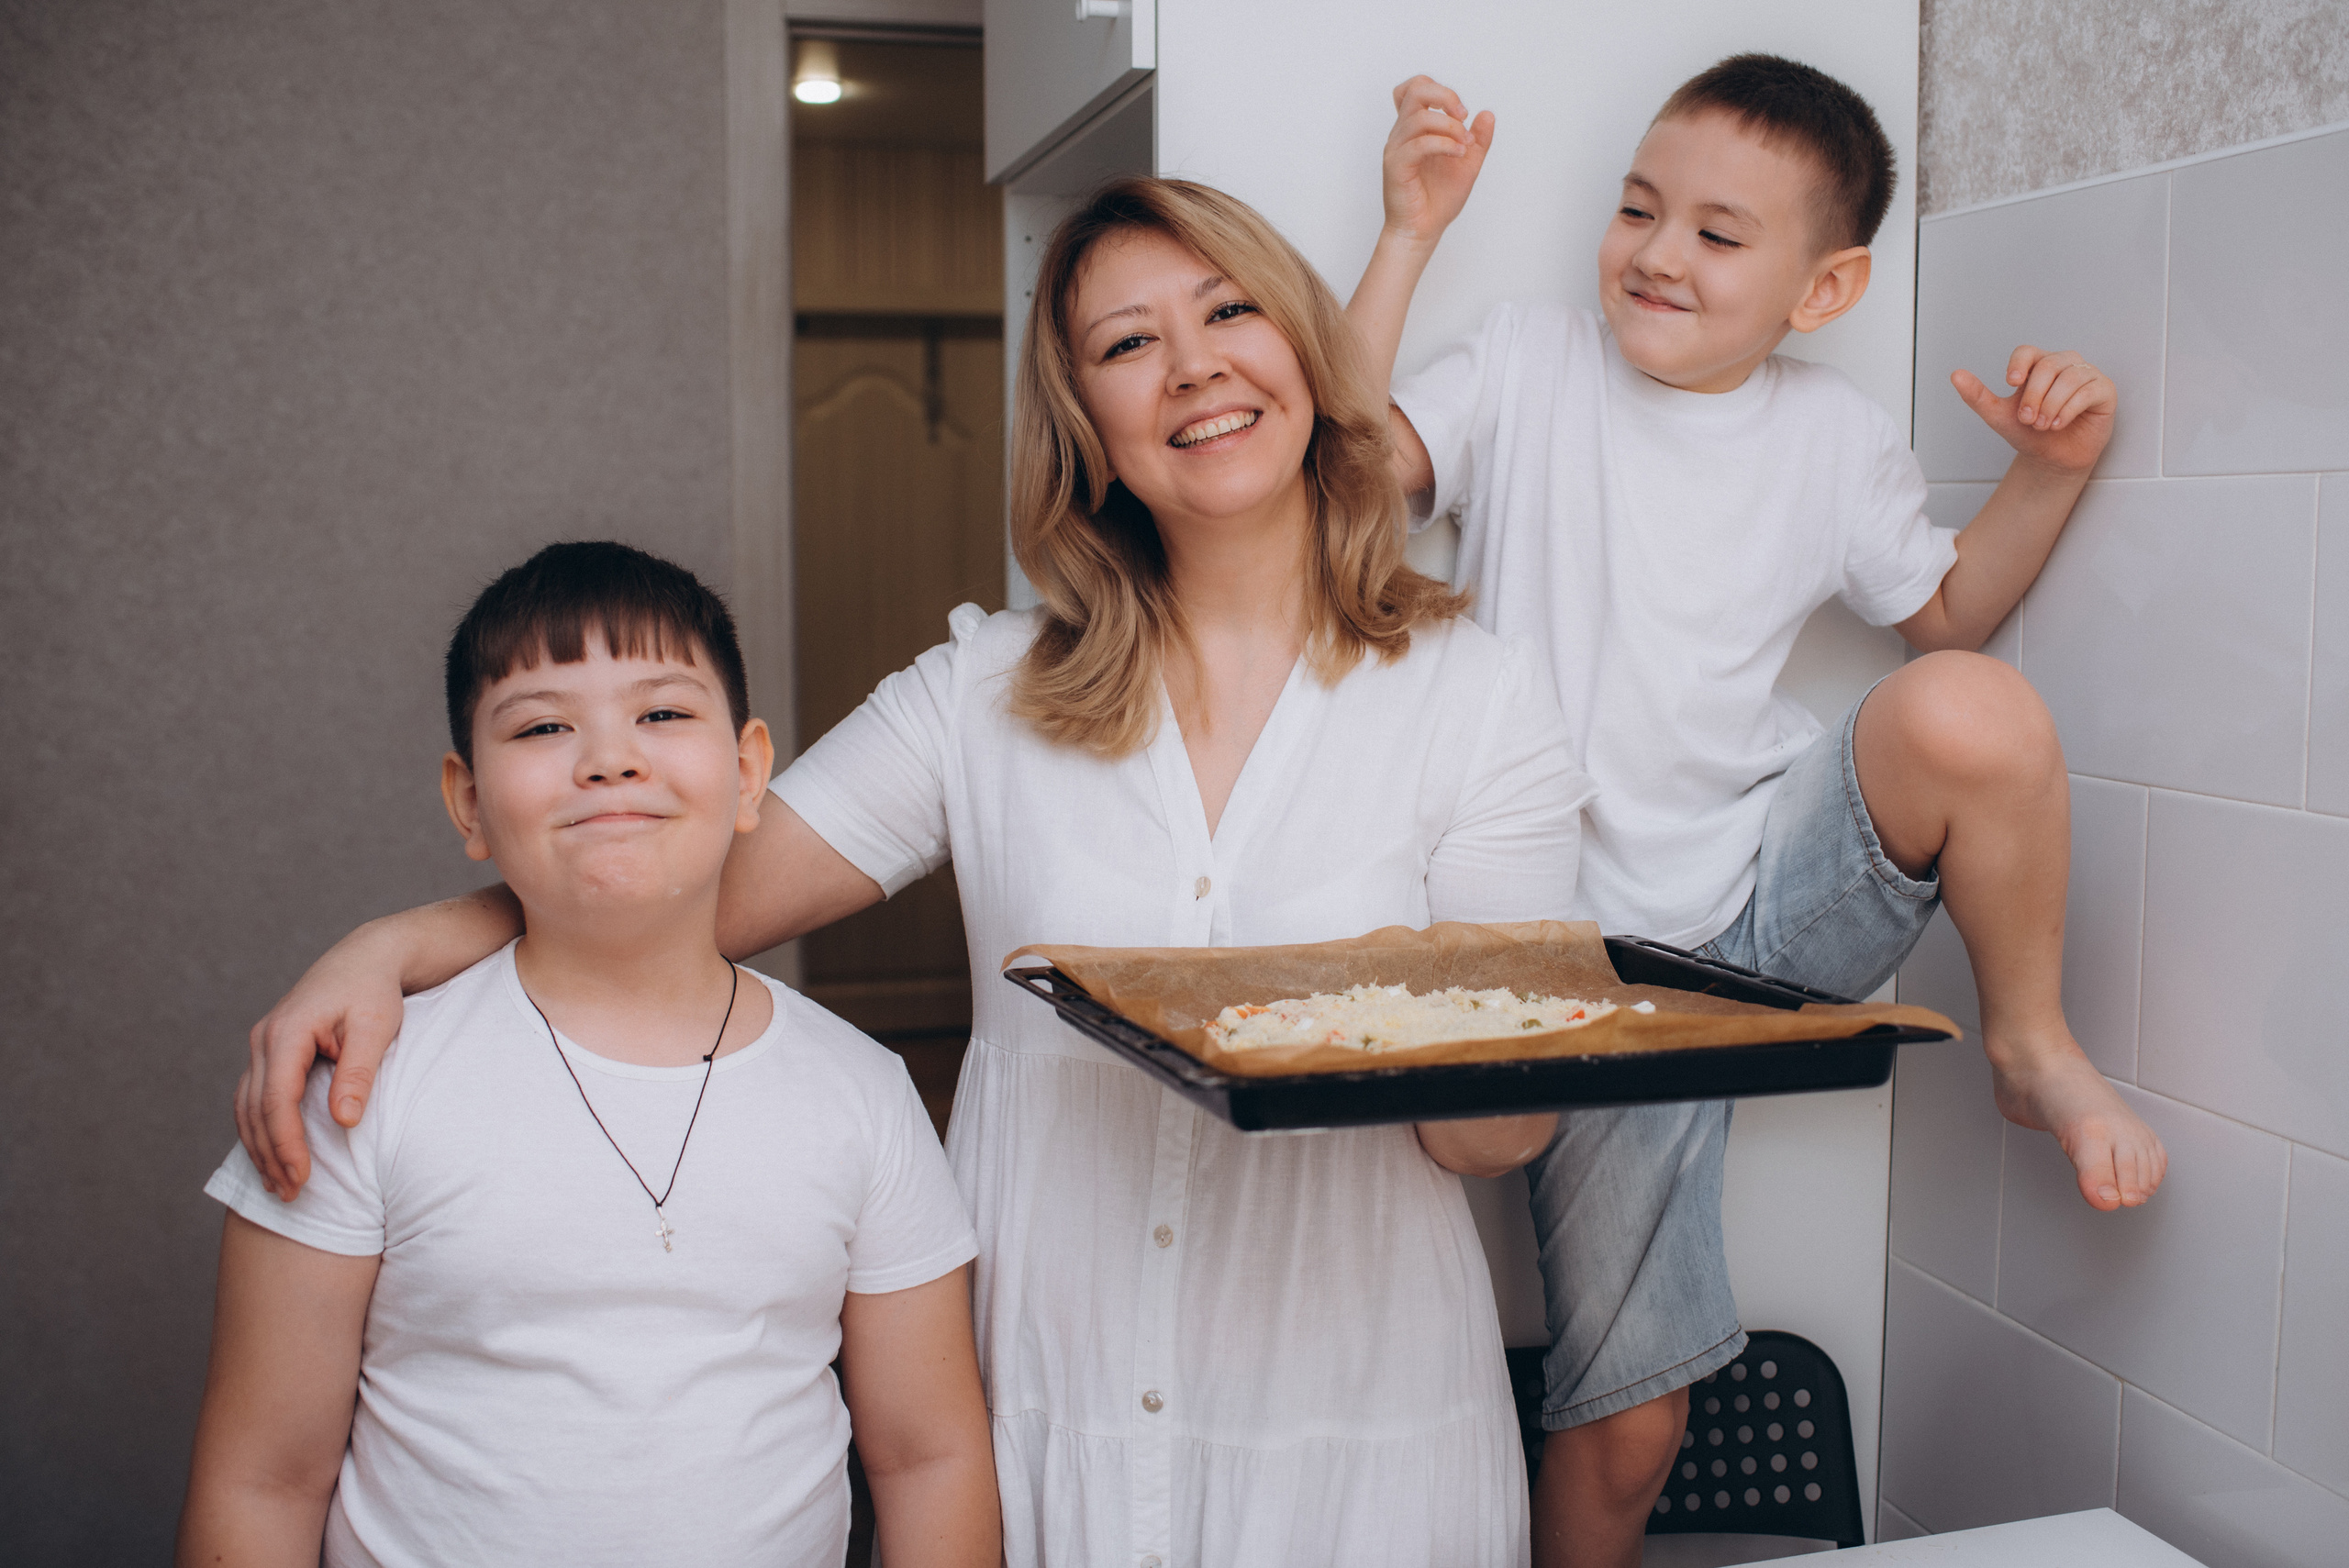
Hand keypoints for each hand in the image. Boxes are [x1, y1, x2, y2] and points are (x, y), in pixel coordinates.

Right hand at [235, 933, 405, 1199]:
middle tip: (290, 1195)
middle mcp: (265, 1037)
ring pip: (247, 1106)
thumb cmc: (376, 992)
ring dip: (259, 1148)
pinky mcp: (269, 1051)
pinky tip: (272, 1156)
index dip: (286, 1143)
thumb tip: (343, 1121)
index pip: (278, 1099)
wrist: (366, 958)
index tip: (301, 1178)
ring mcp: (263, 1044)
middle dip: (270, 1155)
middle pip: (255, 1109)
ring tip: (278, 1187)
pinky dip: (259, 1129)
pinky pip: (254, 1097)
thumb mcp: (376, 1028)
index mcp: (289, 1031)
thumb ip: (359, 1073)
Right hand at [1381, 75, 1493, 244]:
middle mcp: (1402, 133)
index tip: (1461, 113)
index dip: (1441, 90)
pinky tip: (1457, 154)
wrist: (1423, 230)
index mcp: (1415, 128)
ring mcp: (1396, 148)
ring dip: (1450, 127)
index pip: (1416, 87)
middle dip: (1446, 97)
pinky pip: (1419, 144)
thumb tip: (1487, 114)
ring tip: (1464, 146)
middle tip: (1463, 117)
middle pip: (1416, 90)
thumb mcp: (1468, 163)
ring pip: (1420, 118)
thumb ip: (1478, 140)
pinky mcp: (1396, 166)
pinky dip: (1444, 144)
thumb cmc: (1439, 199)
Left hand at [1952, 345, 2114, 476]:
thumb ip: (1978, 396)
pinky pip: (2088, 390)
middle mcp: (2063, 364)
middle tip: (2028, 420)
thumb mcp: (1998, 416)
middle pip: (2048, 366)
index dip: (2019, 364)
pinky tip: (2059, 424)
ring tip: (2043, 426)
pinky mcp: (2104, 389)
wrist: (2052, 458)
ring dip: (2051, 405)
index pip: (2027, 351)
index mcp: (2038, 365)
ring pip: (2069, 377)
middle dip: (2034, 396)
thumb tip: (1955, 375)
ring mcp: (2086, 374)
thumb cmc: (2029, 433)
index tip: (2010, 383)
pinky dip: (2070, 409)